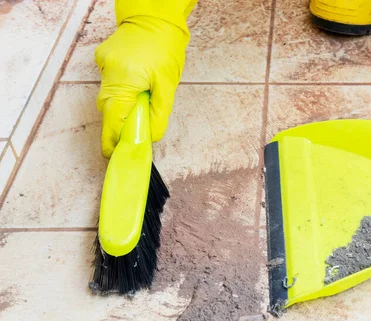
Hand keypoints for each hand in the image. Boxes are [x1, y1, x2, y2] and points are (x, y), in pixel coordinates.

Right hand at [95, 15, 188, 157]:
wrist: (155, 17)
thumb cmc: (165, 48)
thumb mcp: (168, 85)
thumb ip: (159, 114)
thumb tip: (151, 137)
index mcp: (124, 82)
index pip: (113, 120)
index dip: (112, 140)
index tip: (113, 155)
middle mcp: (109, 75)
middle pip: (108, 111)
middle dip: (120, 126)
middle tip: (133, 137)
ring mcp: (104, 66)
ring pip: (109, 97)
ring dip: (122, 108)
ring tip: (140, 107)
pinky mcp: (104, 59)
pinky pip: (110, 83)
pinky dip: (121, 90)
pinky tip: (136, 84)